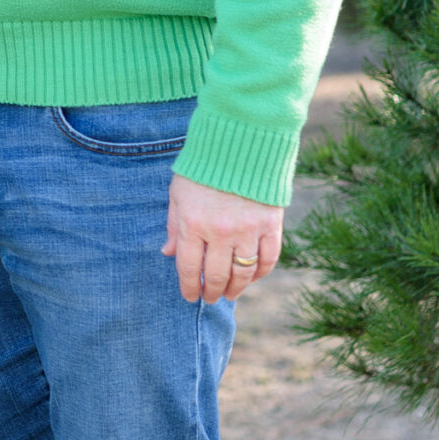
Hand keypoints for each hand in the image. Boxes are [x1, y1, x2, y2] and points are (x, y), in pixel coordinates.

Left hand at [163, 176, 284, 305]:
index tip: (190, 296)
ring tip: (230, 294)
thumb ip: (173, 225)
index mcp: (192, 223)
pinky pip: (268, 259)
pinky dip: (260, 273)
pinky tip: (252, 276)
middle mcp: (219, 231)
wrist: (242, 141)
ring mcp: (247, 230)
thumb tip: (167, 253)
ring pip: (242, 273)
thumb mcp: (178, 192)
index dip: (189, 287)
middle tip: (211, 298)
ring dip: (235, 289)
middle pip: (216, 275)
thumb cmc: (205, 167)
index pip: (189, 268)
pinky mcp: (271, 225)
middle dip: (212, 292)